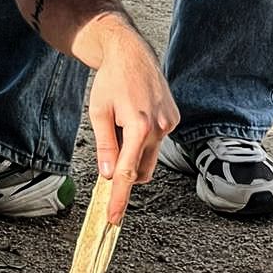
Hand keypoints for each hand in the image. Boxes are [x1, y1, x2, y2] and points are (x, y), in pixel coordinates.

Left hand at [87, 24, 178, 223]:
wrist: (132, 54)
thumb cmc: (111, 82)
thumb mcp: (99, 114)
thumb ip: (105, 147)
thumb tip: (109, 175)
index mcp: (139, 127)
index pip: (129, 173)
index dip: (120, 198)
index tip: (114, 217)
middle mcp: (160, 127)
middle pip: (141, 170)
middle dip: (126, 170)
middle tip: (109, 149)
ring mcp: (170, 124)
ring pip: (149, 156)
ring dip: (134, 151)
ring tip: (122, 123)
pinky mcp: (174, 120)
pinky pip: (156, 141)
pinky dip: (143, 139)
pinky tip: (134, 116)